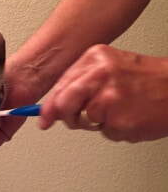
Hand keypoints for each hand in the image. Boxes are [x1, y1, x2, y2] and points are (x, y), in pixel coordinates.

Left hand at [40, 44, 167, 141]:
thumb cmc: (148, 80)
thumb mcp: (112, 67)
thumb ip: (83, 82)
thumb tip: (55, 105)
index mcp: (96, 58)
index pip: (61, 85)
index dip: (50, 105)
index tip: (44, 118)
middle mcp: (100, 75)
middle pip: (64, 104)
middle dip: (68, 117)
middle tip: (79, 120)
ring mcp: (108, 99)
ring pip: (84, 121)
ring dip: (98, 123)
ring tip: (120, 111)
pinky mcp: (118, 121)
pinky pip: (105, 133)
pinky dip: (116, 131)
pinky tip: (130, 118)